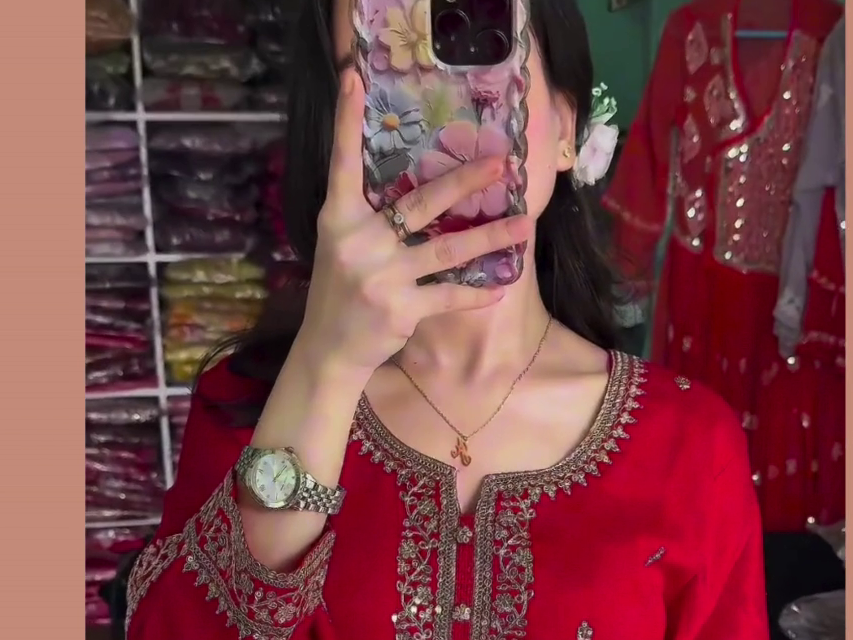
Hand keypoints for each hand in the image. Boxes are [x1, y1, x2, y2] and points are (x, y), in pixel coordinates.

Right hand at [294, 68, 533, 380]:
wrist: (328, 348)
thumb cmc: (340, 288)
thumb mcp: (342, 244)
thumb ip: (369, 215)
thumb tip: (419, 186)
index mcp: (338, 218)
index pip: (342, 162)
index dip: (345, 120)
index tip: (353, 79)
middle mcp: (359, 242)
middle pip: (421, 203)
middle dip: (464, 182)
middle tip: (499, 163)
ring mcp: (382, 276)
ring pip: (447, 251)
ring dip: (490, 237)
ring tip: (524, 225)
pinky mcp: (401, 309)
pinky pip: (449, 296)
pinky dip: (476, 293)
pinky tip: (501, 287)